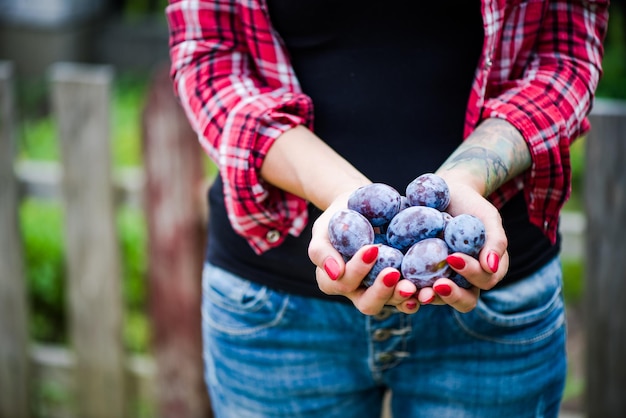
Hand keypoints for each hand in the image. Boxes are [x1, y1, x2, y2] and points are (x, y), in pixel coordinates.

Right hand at [308, 192, 420, 314]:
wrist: (360, 207)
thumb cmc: (337, 218)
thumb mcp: (323, 229)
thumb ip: (321, 251)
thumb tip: (335, 272)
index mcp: (334, 281)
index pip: (343, 282)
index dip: (356, 270)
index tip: (372, 249)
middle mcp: (357, 291)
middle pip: (367, 304)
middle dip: (381, 291)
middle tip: (394, 274)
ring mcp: (380, 290)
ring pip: (391, 303)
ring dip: (403, 297)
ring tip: (414, 286)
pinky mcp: (400, 284)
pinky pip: (409, 298)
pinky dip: (419, 296)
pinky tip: (428, 291)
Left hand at [416, 180, 508, 312]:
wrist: (445, 195)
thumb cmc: (471, 206)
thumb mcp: (487, 217)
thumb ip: (495, 240)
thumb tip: (491, 267)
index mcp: (486, 271)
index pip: (483, 281)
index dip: (471, 274)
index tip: (453, 257)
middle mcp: (465, 282)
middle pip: (464, 301)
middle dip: (452, 296)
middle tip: (437, 285)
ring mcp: (441, 280)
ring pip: (437, 299)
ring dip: (427, 297)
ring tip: (413, 290)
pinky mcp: (419, 275)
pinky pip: (414, 287)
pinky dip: (405, 288)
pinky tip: (395, 281)